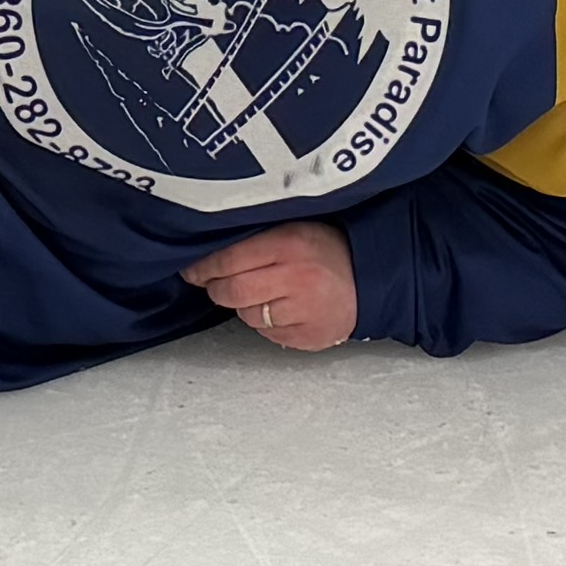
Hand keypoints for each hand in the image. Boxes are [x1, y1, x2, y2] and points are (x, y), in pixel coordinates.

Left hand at [186, 219, 359, 350]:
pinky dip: (267, 324)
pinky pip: (269, 335)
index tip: (192, 269)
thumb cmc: (328, 251)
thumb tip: (207, 253)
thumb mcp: (294, 228)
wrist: (372, 279)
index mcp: (289, 243)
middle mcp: (296, 278)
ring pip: (248, 316)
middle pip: (232, 292)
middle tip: (217, 283)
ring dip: (246, 306)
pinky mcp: (308, 337)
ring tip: (264, 292)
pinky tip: (283, 309)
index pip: (229, 259)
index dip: (203, 267)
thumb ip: (256, 237)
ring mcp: (303, 312)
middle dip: (217, 289)